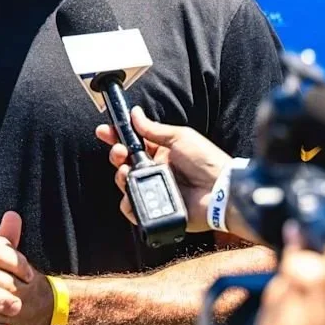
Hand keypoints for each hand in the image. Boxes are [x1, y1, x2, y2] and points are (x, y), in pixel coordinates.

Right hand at [97, 105, 252, 236]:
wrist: (220, 190)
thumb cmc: (206, 160)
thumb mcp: (179, 137)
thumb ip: (154, 129)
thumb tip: (135, 114)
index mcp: (161, 152)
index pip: (133, 143)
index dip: (117, 136)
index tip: (105, 131)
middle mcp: (155, 171)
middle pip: (125, 163)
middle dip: (116, 155)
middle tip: (119, 152)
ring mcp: (155, 190)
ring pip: (126, 185)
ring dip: (121, 176)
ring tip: (128, 173)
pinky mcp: (156, 210)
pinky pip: (134, 209)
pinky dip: (128, 203)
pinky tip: (132, 195)